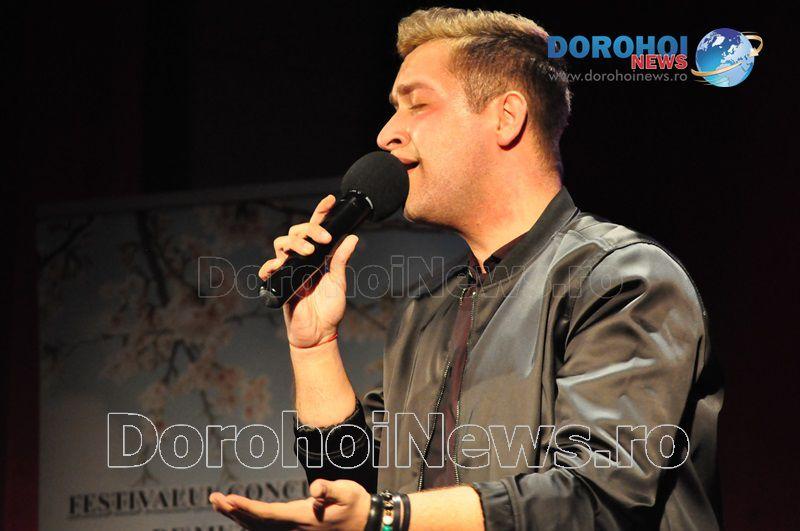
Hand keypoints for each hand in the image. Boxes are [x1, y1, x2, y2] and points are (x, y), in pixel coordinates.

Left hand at [209, 479, 369, 530]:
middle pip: (256, 523)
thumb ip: (330, 489)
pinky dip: (249, 522)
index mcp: (303, 518)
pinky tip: (240, 515)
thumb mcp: (347, 492)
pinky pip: (266, 530)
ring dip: (237, 517)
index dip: (247, 508)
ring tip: (219, 504)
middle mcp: (294, 529)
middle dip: (234, 511)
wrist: (366, 522)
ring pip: (258, 528)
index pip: (268, 514)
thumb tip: (315, 489)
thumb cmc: (355, 504)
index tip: (229, 499)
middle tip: (213, 498)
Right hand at [258, 194, 358, 348]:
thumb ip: (341, 260)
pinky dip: (270, 265)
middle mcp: (301, 260)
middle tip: (323, 239)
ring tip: (308, 252)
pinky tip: (279, 266)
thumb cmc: (329, 311)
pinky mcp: (280, 284)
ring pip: (281, 244)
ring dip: (294, 243)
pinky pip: (268, 270)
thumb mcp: (339, 282)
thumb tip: (352, 237)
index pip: (316, 230)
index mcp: (317, 257)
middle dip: (309, 230)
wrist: (319, 334)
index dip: (320, 213)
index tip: (330, 200)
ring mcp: (289, 270)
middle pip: (296, 232)